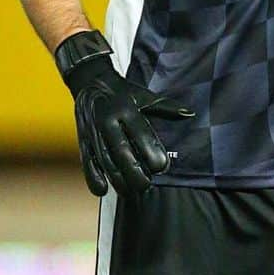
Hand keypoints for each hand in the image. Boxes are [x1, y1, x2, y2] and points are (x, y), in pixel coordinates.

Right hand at [56, 30, 193, 196]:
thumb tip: (190, 114)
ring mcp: (93, 131)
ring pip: (105, 160)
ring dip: (117, 179)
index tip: (162, 167)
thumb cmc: (124, 93)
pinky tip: (103, 190)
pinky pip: (87, 161)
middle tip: (146, 185)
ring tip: (130, 192)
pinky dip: (93, 177)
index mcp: (126, 108)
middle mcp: (108, 120)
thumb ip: (166, 107)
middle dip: (134, 172)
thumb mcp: (145, 96)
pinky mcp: (83, 140)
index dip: (150, 151)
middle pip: (121, 151)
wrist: (90, 82)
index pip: (140, 132)